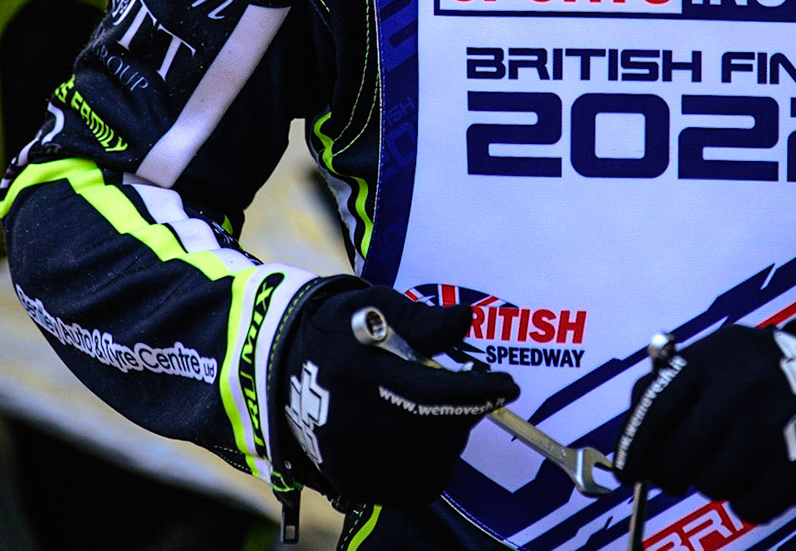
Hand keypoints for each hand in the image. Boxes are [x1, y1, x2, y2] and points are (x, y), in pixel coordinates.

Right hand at [277, 283, 518, 506]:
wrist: (286, 370)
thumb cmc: (343, 333)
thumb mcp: (377, 307)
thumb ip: (423, 320)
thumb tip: (465, 320)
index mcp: (356, 376)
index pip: (430, 396)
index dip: (477, 393)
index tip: (508, 385)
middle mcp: (348, 425)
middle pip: (436, 434)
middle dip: (466, 412)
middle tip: (471, 393)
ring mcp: (348, 460)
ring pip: (432, 464)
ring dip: (452, 439)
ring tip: (442, 413)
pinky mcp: (351, 484)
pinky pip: (417, 489)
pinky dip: (434, 467)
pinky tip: (427, 439)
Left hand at [611, 323, 795, 524]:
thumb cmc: (769, 374)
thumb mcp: (723, 355)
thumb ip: (672, 385)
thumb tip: (630, 442)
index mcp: (715, 356)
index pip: (654, 407)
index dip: (633, 446)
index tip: (627, 471)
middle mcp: (740, 389)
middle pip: (677, 459)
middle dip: (673, 473)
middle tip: (683, 472)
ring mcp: (771, 427)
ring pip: (711, 485)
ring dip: (717, 481)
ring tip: (739, 458)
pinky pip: (747, 506)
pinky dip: (751, 499)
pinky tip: (766, 472)